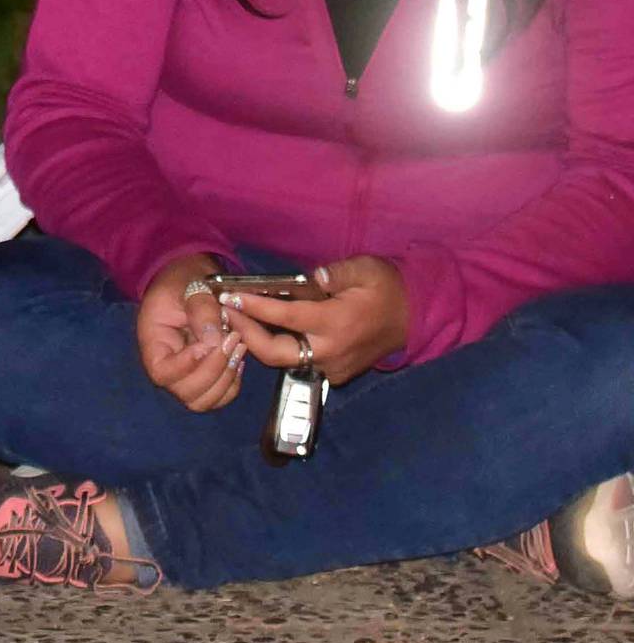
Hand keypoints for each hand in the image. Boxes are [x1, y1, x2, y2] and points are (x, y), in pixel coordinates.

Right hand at [136, 251, 244, 411]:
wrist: (191, 280)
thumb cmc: (184, 281)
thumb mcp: (190, 287)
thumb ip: (201, 310)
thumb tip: (215, 342)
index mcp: (153, 343)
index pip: (162, 373)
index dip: (186, 366)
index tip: (205, 344)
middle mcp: (167, 367)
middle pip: (186, 393)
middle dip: (214, 370)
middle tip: (232, 339)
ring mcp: (186, 376)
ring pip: (204, 401)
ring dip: (226, 379)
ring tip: (238, 346)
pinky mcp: (204, 378)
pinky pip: (219, 396)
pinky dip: (232, 383)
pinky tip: (237, 357)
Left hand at [220, 255, 409, 386]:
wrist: (414, 317)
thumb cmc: (387, 288)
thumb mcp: (365, 269)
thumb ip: (336, 273)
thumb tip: (314, 278)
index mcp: (336, 324)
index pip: (285, 317)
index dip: (255, 307)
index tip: (230, 296)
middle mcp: (330, 351)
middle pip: (275, 352)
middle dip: (246, 333)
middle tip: (227, 311)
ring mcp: (333, 366)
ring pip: (284, 360)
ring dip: (258, 341)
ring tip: (239, 317)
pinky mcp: (335, 373)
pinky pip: (299, 362)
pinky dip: (279, 346)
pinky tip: (265, 327)